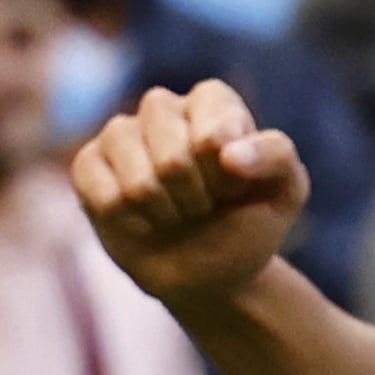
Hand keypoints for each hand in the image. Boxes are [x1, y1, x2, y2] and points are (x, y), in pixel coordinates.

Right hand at [73, 82, 312, 303]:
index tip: (236, 186)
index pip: (212, 117)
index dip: (225, 163)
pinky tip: (145, 222)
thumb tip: (226, 152)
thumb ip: (275, 156)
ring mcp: (121, 134)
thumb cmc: (250, 220)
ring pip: (133, 170)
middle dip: (194, 190)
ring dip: (163, 207)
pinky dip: (130, 219)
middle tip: (206, 204)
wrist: (210, 271)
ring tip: (177, 212)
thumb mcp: (285, 190)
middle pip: (168, 145)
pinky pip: (101, 191)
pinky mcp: (89, 165)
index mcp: (214, 103)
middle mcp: (164, 109)